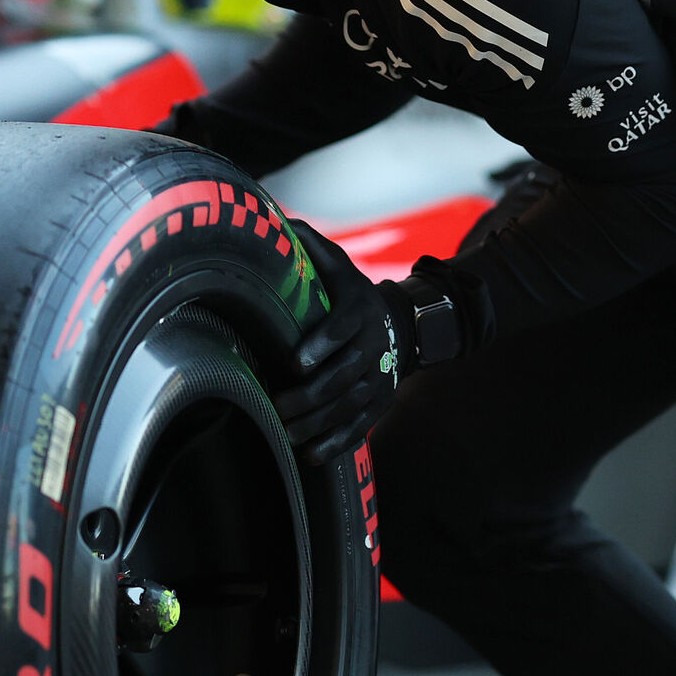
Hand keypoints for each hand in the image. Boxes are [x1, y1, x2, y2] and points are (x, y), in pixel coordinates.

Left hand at [274, 221, 403, 464]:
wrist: (401, 324)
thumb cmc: (352, 294)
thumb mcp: (337, 266)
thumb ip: (308, 247)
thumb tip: (275, 222)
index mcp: (360, 309)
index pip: (343, 327)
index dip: (323, 344)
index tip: (297, 361)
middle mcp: (374, 345)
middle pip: (346, 374)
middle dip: (313, 394)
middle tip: (280, 405)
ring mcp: (380, 377)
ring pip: (352, 405)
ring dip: (320, 422)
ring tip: (289, 432)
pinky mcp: (381, 402)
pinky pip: (362, 426)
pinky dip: (338, 442)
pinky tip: (312, 453)